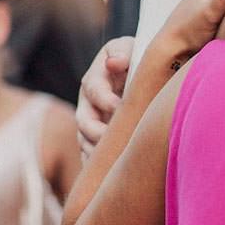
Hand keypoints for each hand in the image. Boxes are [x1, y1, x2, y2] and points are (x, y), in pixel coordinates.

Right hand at [78, 37, 134, 158]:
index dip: (106, 100)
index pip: (94, 90)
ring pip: (85, 141)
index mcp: (95, 78)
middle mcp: (88, 102)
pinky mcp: (96, 137)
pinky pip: (90, 154)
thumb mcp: (131, 47)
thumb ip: (123, 53)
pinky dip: (96, 165)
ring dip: (96, 152)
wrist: (139, 71)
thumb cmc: (138, 57)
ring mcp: (90, 121)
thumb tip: (114, 62)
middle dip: (96, 132)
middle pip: (84, 121)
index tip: (121, 108)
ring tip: (111, 162)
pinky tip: (108, 176)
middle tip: (113, 140)